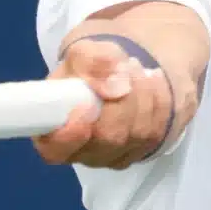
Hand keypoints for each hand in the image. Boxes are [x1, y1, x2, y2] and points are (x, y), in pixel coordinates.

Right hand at [31, 38, 174, 169]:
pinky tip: (152, 80)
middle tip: (126, 67)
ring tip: (135, 68)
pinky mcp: (141, 151)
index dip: (71, 134)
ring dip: (143, 94)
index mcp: (52, 132)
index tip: (87, 105)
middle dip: (123, 99)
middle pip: (109, 138)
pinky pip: (158, 129)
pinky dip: (158, 100)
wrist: (114, 72)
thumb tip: (118, 88)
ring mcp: (113, 156)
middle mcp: (81, 153)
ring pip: (138, 133)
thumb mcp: (83, 53)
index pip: (55, 150)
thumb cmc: (89, 67)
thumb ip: (92, 63)